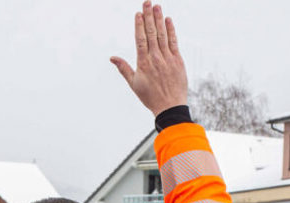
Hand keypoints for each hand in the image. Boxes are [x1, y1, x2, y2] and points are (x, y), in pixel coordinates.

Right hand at [110, 1, 187, 115]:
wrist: (170, 106)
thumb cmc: (150, 97)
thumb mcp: (134, 83)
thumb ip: (124, 68)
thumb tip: (112, 58)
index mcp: (143, 63)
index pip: (140, 39)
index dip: (139, 25)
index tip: (138, 14)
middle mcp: (155, 58)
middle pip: (151, 33)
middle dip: (149, 17)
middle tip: (147, 3)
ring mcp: (167, 58)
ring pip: (162, 35)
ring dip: (159, 19)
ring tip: (156, 7)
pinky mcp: (177, 60)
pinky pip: (173, 42)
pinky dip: (171, 30)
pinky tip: (168, 20)